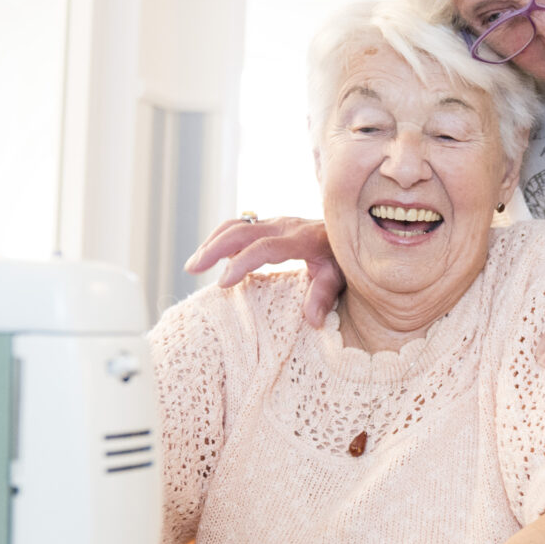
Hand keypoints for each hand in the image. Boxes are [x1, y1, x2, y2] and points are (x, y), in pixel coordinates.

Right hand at [183, 214, 341, 326]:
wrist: (352, 229)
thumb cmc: (346, 257)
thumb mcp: (341, 276)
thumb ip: (324, 295)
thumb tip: (312, 320)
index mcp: (301, 239)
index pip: (264, 248)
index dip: (241, 263)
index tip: (222, 283)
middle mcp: (285, 226)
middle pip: (242, 231)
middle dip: (214, 248)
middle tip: (192, 269)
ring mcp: (277, 222)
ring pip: (237, 224)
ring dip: (212, 241)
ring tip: (194, 263)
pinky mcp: (271, 224)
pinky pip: (241, 226)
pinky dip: (222, 239)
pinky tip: (212, 256)